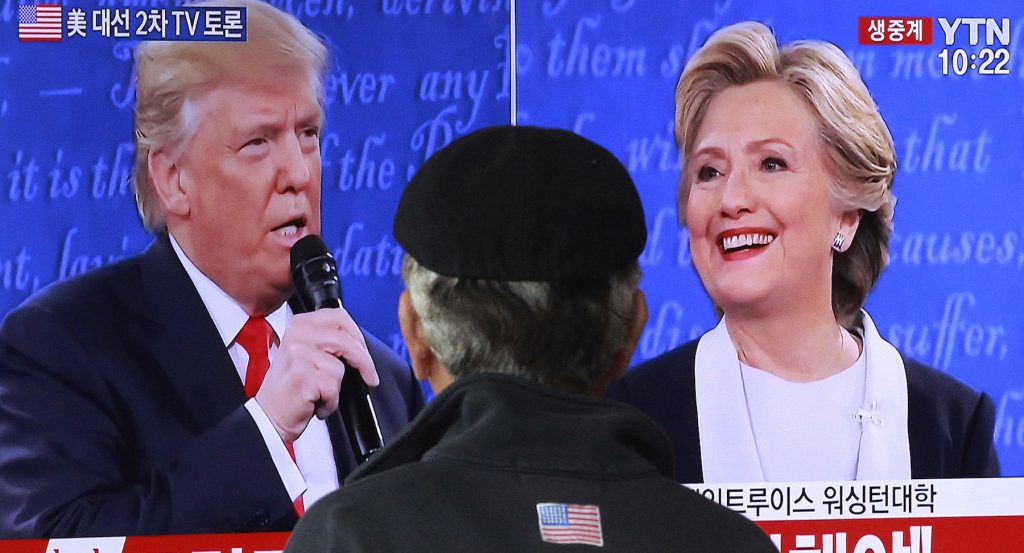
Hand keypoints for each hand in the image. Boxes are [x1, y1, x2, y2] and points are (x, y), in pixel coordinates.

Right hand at [255, 308, 378, 441]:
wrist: (270, 415)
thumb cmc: (291, 388)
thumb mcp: (306, 354)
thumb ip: (328, 341)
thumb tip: (359, 342)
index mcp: (299, 324)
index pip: (338, 317)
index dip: (357, 335)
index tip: (364, 351)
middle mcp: (297, 335)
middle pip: (345, 340)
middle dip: (364, 361)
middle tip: (370, 377)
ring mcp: (298, 354)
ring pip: (339, 367)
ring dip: (336, 388)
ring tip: (321, 395)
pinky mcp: (302, 375)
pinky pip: (332, 387)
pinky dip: (329, 402)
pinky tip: (315, 404)